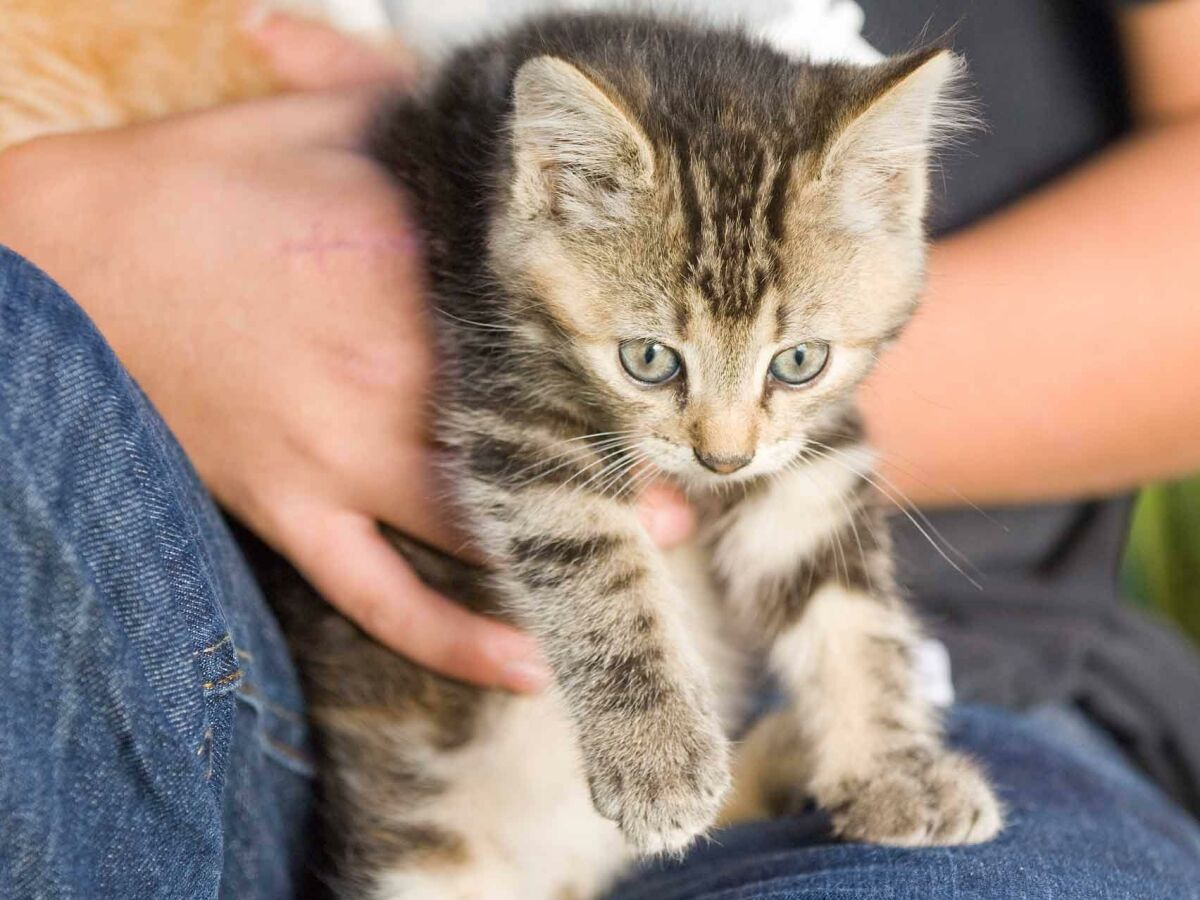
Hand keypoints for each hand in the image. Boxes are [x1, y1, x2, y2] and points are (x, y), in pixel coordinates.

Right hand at [0, 13, 695, 690]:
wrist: (66, 263)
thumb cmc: (196, 186)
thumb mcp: (319, 119)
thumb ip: (414, 101)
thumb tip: (490, 88)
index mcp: (400, 267)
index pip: (538, 329)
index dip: (613, 363)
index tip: (663, 384)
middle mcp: (382, 369)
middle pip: (526, 433)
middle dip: (611, 467)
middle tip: (685, 493)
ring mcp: (332, 452)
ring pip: (474, 520)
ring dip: (563, 545)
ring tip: (642, 560)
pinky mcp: (289, 508)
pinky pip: (381, 596)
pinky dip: (455, 640)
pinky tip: (527, 665)